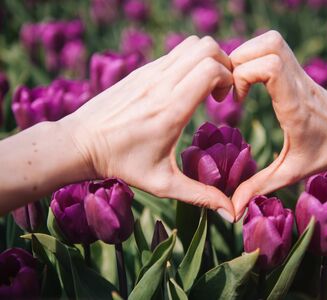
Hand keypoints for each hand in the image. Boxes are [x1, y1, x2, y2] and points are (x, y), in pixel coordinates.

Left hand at [62, 36, 235, 220]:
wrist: (80, 144)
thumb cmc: (122, 165)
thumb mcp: (164, 184)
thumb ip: (201, 196)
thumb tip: (232, 214)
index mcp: (170, 109)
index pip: (211, 69)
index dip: (229, 80)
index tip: (225, 101)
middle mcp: (161, 84)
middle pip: (207, 48)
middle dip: (224, 65)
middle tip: (220, 91)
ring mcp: (149, 72)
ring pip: (192, 44)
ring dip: (207, 59)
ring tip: (205, 86)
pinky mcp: (140, 70)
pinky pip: (175, 53)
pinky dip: (189, 61)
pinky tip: (183, 88)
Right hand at [229, 31, 326, 219]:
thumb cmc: (324, 155)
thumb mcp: (289, 174)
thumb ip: (258, 188)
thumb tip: (232, 211)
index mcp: (294, 105)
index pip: (270, 67)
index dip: (244, 75)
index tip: (237, 100)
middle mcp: (297, 82)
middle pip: (267, 44)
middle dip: (240, 60)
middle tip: (232, 88)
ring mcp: (300, 72)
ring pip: (271, 40)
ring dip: (248, 53)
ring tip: (239, 80)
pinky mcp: (299, 69)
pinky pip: (275, 46)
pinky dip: (256, 54)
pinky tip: (252, 78)